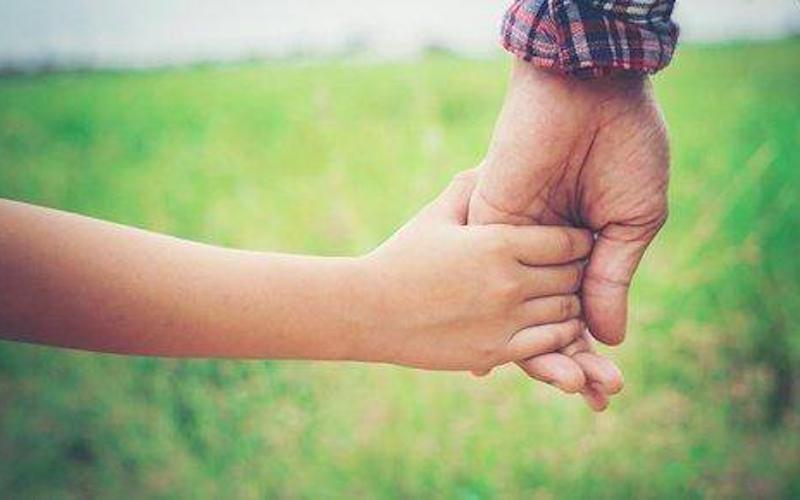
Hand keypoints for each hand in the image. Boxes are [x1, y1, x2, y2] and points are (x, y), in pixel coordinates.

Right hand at [353, 170, 593, 372]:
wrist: (368, 311)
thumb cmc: (401, 258)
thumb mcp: (435, 216)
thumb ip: (468, 188)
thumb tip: (490, 163)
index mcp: (497, 243)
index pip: (568, 241)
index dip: (580, 241)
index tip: (579, 242)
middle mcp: (508, 281)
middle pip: (573, 276)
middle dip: (579, 272)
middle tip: (578, 271)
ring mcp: (503, 320)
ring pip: (568, 312)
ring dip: (573, 304)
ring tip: (567, 297)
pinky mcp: (494, 352)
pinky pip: (549, 343)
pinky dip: (561, 334)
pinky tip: (554, 326)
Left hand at [469, 62, 669, 408]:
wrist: (588, 92)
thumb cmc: (623, 148)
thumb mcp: (631, 220)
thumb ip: (611, 277)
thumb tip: (608, 338)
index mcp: (581, 246)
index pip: (580, 310)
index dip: (592, 349)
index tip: (605, 388)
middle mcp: (543, 250)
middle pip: (548, 319)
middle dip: (572, 360)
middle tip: (596, 399)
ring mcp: (513, 241)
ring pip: (517, 310)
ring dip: (538, 352)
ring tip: (568, 391)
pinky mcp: (487, 225)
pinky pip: (487, 280)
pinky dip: (493, 319)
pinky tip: (495, 363)